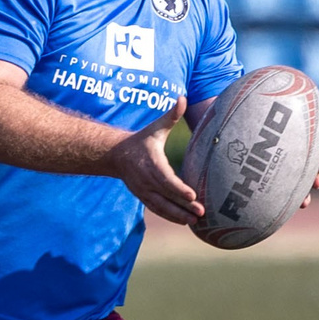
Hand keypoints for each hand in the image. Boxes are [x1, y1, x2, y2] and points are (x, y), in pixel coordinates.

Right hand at [107, 101, 201, 221]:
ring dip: (178, 216)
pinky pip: (157, 209)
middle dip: (184, 207)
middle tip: (201, 213)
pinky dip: (170, 217)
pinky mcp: (143, 197)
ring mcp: (144, 191)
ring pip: (162, 207)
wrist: (116, 155)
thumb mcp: (155, 127)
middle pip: (167, 197)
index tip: (193, 196)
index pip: (167, 179)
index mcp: (152, 163)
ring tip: (195, 221)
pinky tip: (185, 222)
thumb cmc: (142, 139)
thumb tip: (182, 98)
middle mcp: (146, 180)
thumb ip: (171, 115)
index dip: (179, 188)